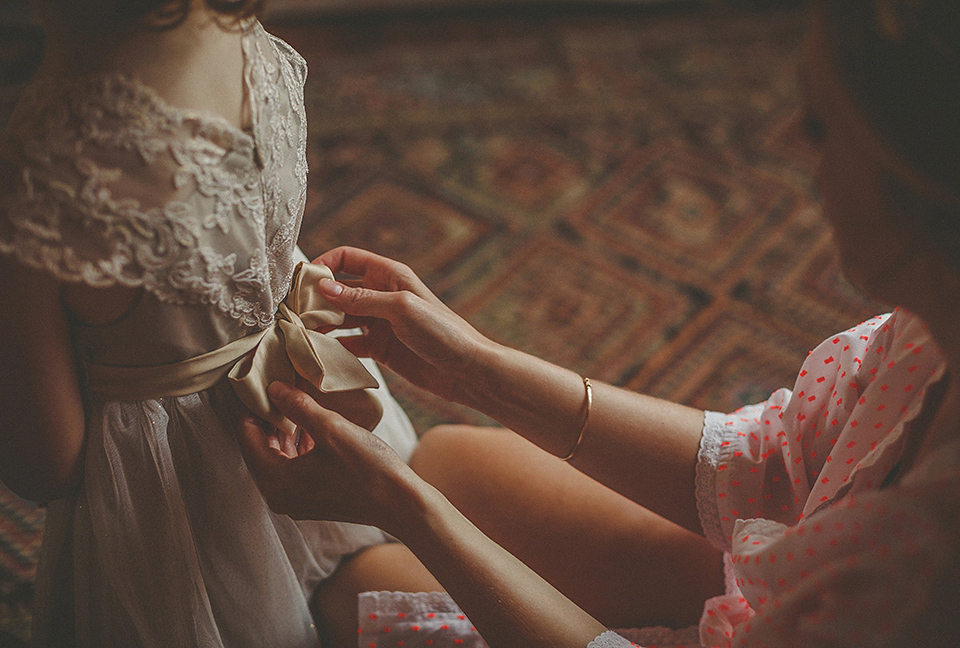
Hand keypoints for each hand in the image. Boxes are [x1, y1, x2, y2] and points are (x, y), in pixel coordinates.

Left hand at [237, 380, 416, 533]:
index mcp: (274, 480)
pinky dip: (297, 446)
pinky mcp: (312, 499)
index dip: (253, 406)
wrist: (400, 503)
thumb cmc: (367, 469)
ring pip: (277, 457)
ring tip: (295, 401)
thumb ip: (297, 406)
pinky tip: (311, 426)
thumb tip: (273, 388)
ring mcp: (295, 500)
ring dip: (284, 430)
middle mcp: (278, 495)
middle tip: (279, 387)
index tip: (263, 383)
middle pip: (259, 447)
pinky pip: (293, 468)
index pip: (246, 435)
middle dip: (268, 417)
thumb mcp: (331, 428)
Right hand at [315, 247, 495, 403]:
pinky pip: (348, 344)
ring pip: (340, 318)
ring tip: (297, 335)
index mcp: (389, 275)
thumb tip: (323, 288)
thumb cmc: (443, 332)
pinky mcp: (379, 348)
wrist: (466, 370)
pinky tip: (317, 354)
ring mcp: (379, 323)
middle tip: (291, 313)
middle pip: (338, 289)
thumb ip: (362, 299)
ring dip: (320, 324)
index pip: (348, 258)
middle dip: (315, 298)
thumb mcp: (401, 309)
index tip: (300, 281)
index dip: (323, 264)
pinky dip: (332, 347)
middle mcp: (381, 295)